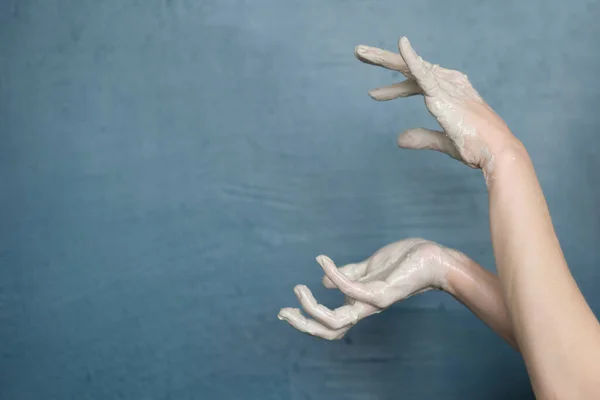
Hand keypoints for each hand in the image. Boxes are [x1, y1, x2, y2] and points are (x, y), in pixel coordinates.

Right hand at [278, 239, 459, 339]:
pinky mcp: (382, 293)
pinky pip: (351, 288)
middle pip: (330, 330)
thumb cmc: (406, 262)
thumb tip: (323, 282)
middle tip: (283, 312)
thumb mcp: (370, 267)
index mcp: (361, 303)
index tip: (286, 311)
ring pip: (336, 319)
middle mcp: (365, 308)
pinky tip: (322, 261)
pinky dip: (332, 275)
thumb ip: (349, 274)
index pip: (331, 323)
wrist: (435, 259)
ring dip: (312, 307)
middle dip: (303, 324)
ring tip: (298, 288)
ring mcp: (374, 303)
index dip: (307, 321)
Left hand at [355, 37, 517, 178]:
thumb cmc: (476, 146)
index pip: (415, 84)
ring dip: (383, 58)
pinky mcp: (443, 93)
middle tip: (359, 53)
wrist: (495, 151)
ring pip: (408, 67)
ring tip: (359, 52)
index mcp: (448, 92)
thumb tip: (399, 139)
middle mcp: (446, 83)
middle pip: (408, 69)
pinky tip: (401, 44)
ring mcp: (444, 86)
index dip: (394, 89)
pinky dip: (411, 58)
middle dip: (383, 61)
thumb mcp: (443, 142)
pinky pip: (424, 72)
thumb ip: (422, 137)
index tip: (373, 94)